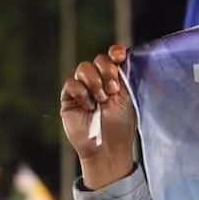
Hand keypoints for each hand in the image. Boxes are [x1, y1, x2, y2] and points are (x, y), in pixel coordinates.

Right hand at [60, 45, 137, 189]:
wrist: (108, 148)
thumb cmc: (121, 126)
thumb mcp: (129, 99)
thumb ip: (126, 77)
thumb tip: (126, 55)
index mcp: (116, 79)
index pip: (113, 56)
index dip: (115, 52)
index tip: (120, 55)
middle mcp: (99, 81)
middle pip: (99, 59)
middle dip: (107, 70)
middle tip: (114, 89)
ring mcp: (83, 88)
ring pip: (83, 68)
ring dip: (95, 82)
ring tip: (102, 100)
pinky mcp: (69, 98)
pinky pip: (71, 83)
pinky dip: (82, 93)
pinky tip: (89, 107)